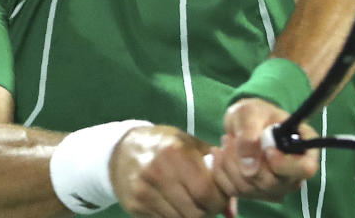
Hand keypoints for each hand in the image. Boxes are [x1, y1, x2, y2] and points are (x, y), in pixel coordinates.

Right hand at [110, 125, 235, 217]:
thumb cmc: (165, 144)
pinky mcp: (135, 206)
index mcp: (176, 153)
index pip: (206, 191)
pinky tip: (176, 205)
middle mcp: (158, 172)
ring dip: (192, 216)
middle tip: (209, 204)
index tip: (221, 197)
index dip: (219, 200)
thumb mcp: (190, 144)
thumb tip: (233, 209)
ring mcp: (144, 191)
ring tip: (193, 203)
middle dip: (207, 211)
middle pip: (194, 211)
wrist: (122, 150)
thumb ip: (215, 169)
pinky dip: (175, 217)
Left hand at [210, 98, 319, 202]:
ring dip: (229, 163)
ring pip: (249, 188)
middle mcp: (294, 174)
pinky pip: (234, 191)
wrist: (242, 124)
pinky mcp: (256, 194)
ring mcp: (276, 187)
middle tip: (230, 138)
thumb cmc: (254, 113)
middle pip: (271, 183)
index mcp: (304, 149)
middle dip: (243, 160)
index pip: (305, 168)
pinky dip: (221, 171)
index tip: (266, 149)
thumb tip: (249, 166)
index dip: (284, 163)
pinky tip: (220, 154)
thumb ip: (250, 132)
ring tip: (226, 141)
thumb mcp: (251, 112)